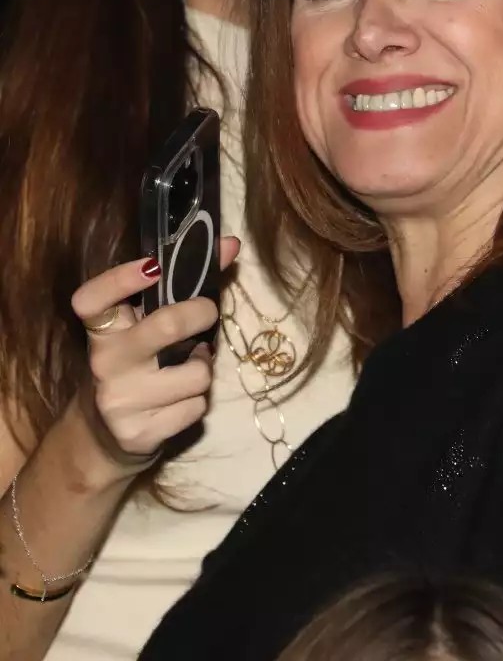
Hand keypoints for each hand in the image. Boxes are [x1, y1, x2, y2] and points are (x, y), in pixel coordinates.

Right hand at [70, 237, 239, 469]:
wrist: (105, 436)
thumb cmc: (135, 365)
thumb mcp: (144, 325)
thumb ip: (182, 285)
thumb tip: (231, 244)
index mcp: (102, 330)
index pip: (93, 299)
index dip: (120, 278)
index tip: (153, 265)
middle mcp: (105, 363)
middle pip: (167, 325)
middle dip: (201, 314)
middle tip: (207, 313)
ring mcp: (121, 401)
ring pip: (196, 374)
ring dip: (203, 368)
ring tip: (188, 367)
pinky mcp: (140, 434)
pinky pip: (196, 408)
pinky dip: (198, 401)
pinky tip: (179, 400)